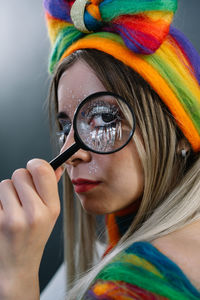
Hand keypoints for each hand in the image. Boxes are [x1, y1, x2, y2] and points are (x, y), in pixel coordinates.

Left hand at [0, 159, 61, 299]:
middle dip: (20, 180)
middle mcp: (34, 213)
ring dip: (7, 192)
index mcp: (51, 208)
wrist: (17, 267)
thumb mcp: (50, 215)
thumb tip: (55, 167)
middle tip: (22, 194)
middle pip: (20, 173)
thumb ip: (51, 188)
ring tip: (12, 208)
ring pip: (4, 184)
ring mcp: (13, 219)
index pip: (42, 170)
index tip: (33, 167)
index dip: (36, 164)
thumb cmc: (34, 237)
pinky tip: (3, 216)